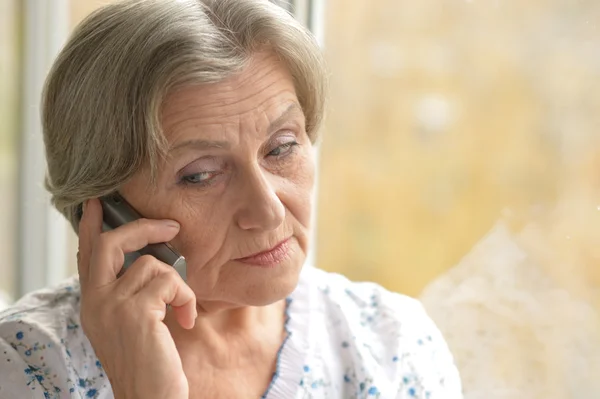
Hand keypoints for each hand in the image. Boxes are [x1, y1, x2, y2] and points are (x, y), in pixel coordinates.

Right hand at [77, 198, 195, 398]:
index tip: (97, 203)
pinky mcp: (136, 312)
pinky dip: (186, 297)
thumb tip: (150, 261)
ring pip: (152, 264)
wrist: (150, 397)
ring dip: (179, 284)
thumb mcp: (131, 323)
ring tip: (183, 309)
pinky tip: (186, 319)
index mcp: (92, 304)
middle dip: (142, 227)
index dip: (91, 227)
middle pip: (110, 243)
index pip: (87, 256)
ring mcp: (113, 306)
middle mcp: (95, 302)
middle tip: (171, 226)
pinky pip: (170, 281)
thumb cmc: (149, 362)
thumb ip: (130, 293)